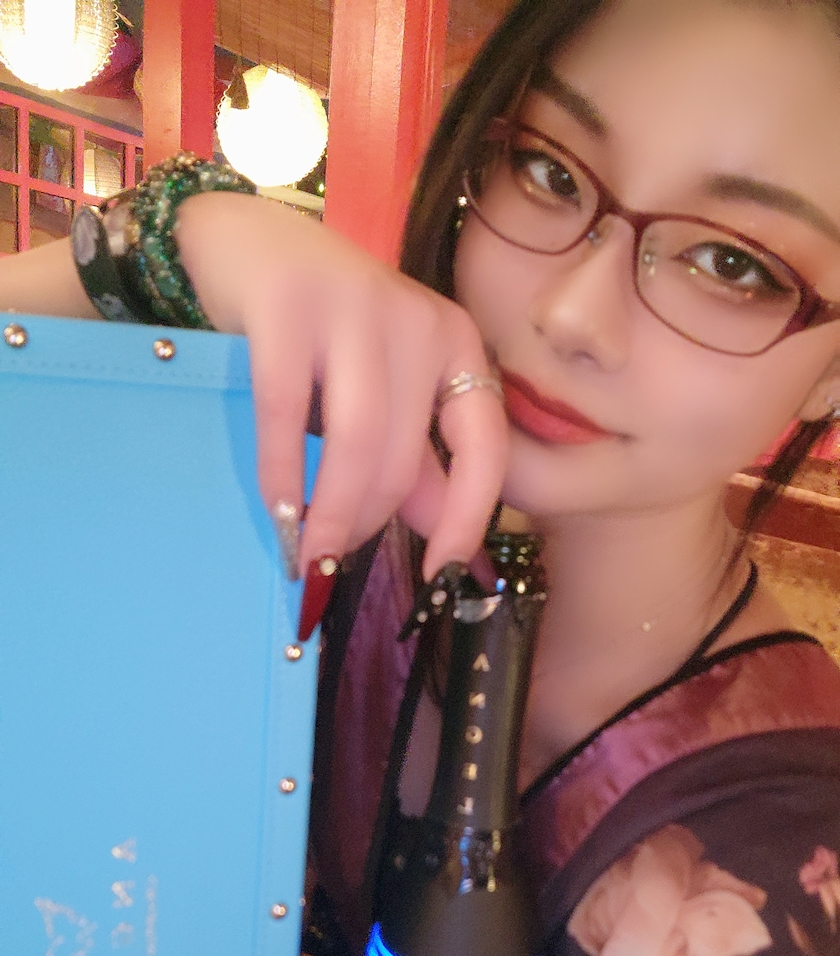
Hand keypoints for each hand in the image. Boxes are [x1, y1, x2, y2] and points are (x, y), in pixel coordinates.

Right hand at [175, 191, 508, 581]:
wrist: (244, 240)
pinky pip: (287, 410)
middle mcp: (417, 320)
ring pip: (358, 439)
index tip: (439, 577)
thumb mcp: (381, 394)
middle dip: (367, 522)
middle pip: (404, 454)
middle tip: (333, 561)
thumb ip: (417, 465)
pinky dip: (282, 472)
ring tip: (309, 552)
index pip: (485, 447)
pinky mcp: (287, 304)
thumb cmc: (321, 332)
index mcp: (456, 344)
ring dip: (332, 510)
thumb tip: (449, 552)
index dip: (467, 520)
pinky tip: (278, 509)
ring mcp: (354, 305)